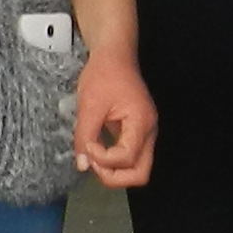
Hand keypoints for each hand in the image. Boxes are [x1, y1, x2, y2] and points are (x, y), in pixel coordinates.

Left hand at [72, 45, 156, 189]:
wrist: (114, 55)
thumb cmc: (103, 75)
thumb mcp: (89, 105)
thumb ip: (84, 137)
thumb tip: (82, 166)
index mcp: (141, 123)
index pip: (127, 158)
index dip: (103, 159)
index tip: (87, 144)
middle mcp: (149, 132)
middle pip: (140, 173)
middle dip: (114, 176)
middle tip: (92, 163)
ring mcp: (146, 133)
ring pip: (137, 168)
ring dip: (114, 170)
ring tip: (93, 156)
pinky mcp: (138, 132)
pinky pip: (131, 157)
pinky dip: (114, 161)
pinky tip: (98, 149)